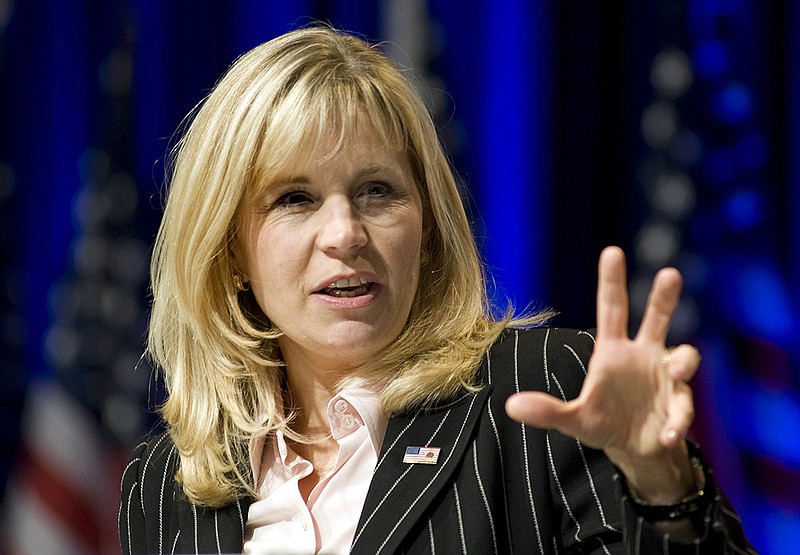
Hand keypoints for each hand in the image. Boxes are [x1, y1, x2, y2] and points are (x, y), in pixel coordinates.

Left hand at [505, 246, 701, 502]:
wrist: (632, 449)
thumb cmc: (602, 423)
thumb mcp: (572, 420)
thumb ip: (546, 411)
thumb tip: (510, 405)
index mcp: (613, 351)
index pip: (612, 309)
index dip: (611, 282)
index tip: (612, 251)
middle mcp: (642, 356)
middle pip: (657, 319)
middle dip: (663, 297)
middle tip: (669, 273)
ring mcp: (665, 378)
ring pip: (683, 358)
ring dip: (682, 362)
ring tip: (676, 372)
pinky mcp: (679, 404)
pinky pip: (683, 407)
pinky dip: (677, 422)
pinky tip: (665, 437)